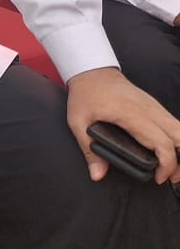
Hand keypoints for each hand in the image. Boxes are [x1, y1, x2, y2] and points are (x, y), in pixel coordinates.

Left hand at [66, 66, 179, 183]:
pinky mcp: (155, 106)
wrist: (91, 71)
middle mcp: (149, 110)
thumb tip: (97, 174)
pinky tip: (169, 152)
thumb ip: (88, 150)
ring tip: (172, 168)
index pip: (163, 143)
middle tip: (171, 177)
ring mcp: (154, 107)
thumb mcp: (78, 121)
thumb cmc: (86, 94)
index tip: (158, 177)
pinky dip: (177, 140)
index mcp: (133, 115)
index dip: (167, 165)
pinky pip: (174, 124)